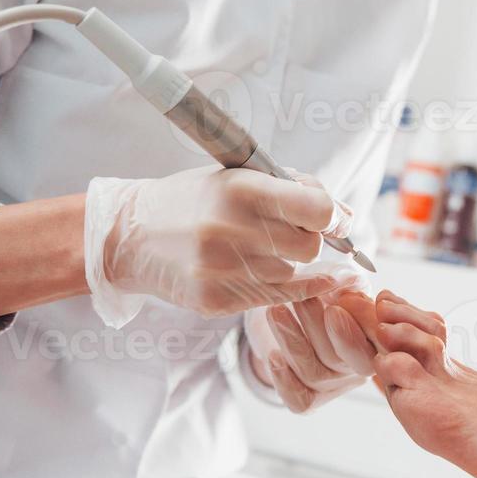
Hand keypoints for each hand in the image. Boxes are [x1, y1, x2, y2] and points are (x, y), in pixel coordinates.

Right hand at [84, 167, 353, 326]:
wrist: (130, 235)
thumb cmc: (195, 200)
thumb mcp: (239, 176)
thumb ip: (296, 190)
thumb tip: (346, 217)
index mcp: (241, 189)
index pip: (317, 209)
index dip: (333, 216)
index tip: (334, 219)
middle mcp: (231, 230)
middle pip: (309, 246)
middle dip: (307, 239)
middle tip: (287, 232)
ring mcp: (222, 269)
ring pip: (291, 273)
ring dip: (285, 262)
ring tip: (253, 247)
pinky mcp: (215, 300)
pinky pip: (274, 297)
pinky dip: (288, 287)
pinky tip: (292, 277)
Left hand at [249, 289, 379, 412]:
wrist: (288, 317)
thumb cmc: (319, 295)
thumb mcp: (332, 282)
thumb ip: (344, 282)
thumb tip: (351, 280)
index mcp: (374, 342)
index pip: (375, 342)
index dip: (357, 327)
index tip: (337, 306)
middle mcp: (357, 368)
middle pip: (341, 358)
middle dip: (318, 328)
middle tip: (302, 300)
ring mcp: (334, 386)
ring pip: (315, 373)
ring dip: (292, 340)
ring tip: (275, 311)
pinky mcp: (310, 399)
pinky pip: (300, 399)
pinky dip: (284, 378)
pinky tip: (272, 355)